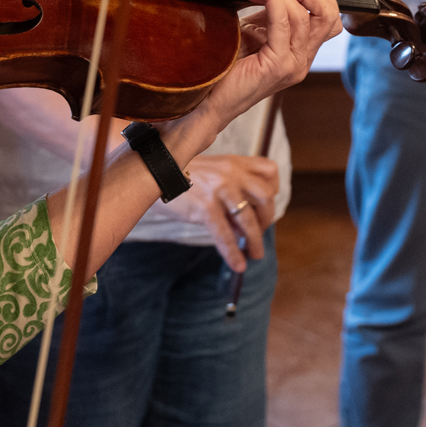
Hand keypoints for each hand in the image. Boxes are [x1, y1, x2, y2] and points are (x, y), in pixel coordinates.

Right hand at [163, 154, 278, 271]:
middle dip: (267, 219)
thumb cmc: (182, 177)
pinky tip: (238, 264)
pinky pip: (225, 235)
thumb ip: (231, 190)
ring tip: (255, 254)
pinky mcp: (205, 207)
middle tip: (258, 233)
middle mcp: (231, 172)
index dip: (272, 191)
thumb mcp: (212, 172)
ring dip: (255, 241)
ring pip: (249, 219)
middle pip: (265, 197)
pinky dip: (233, 252)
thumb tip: (245, 228)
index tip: (265, 208)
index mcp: (234, 161)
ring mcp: (219, 189)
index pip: (269, 171)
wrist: (153, 174)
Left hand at [195, 0, 340, 128]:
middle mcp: (302, 60)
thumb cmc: (224, 67)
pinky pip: (283, 23)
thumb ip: (268, 11)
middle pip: (328, 13)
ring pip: (305, 15)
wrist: (206, 100)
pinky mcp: (278, 66)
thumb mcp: (254, 31)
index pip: (327, 15)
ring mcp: (293, 65)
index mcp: (300, 52)